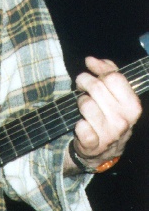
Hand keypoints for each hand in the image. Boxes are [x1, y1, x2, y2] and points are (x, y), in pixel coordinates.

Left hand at [69, 56, 141, 171]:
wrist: (104, 151)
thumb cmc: (109, 117)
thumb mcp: (116, 95)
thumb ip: (108, 73)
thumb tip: (91, 60)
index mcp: (132, 106)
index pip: (114, 77)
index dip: (97, 72)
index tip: (90, 74)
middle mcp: (123, 120)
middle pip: (97, 88)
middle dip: (84, 83)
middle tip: (81, 87)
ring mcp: (109, 134)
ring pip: (86, 104)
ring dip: (80, 103)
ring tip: (83, 108)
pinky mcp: (93, 145)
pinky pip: (80, 126)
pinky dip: (78, 125)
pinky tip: (82, 126)